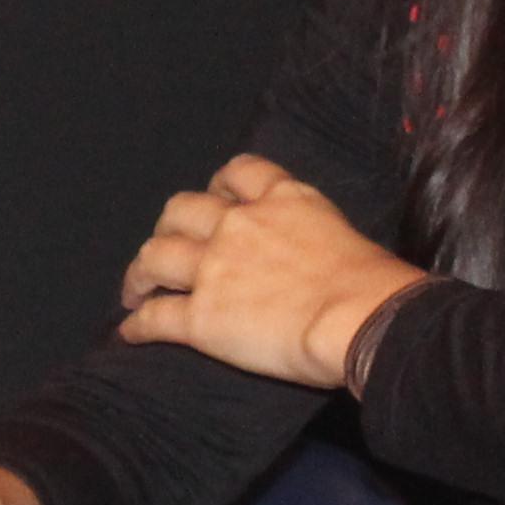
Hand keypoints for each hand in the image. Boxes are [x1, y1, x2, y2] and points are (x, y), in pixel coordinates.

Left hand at [115, 154, 426, 389]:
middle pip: (181, 209)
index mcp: (282, 199)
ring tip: (135, 290)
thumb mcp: (344, 235)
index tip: (213, 199)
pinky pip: (155, 318)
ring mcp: (214, 269)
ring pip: (155, 257)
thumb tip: (321, 263)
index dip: (218, 185)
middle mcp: (239, 224)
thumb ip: (314, 236)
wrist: (364, 319)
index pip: (238, 171)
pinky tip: (129, 332)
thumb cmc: (375, 285)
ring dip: (139, 273)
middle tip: (167, 247)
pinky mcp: (201, 318)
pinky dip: (138, 324)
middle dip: (169, 227)